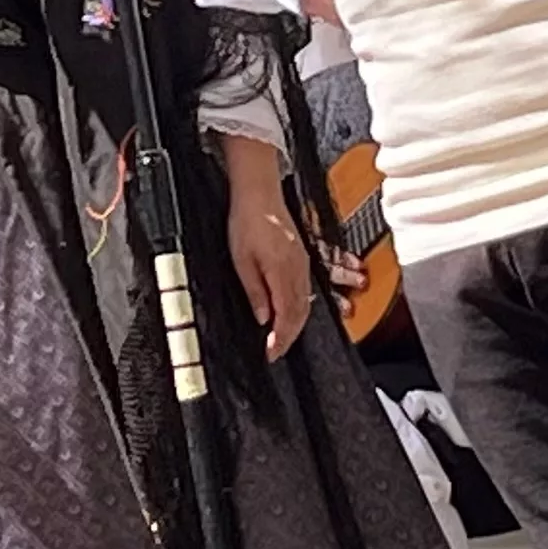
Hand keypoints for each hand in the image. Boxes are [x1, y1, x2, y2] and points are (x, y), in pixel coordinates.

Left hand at [226, 180, 314, 362]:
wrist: (259, 195)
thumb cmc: (247, 222)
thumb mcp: (242, 260)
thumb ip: (255, 291)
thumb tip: (263, 318)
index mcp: (282, 272)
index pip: (286, 316)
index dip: (280, 339)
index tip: (271, 353)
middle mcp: (298, 270)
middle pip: (300, 314)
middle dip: (289, 337)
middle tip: (275, 352)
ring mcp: (302, 264)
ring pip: (305, 303)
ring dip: (295, 325)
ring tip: (281, 338)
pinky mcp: (301, 258)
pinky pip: (305, 291)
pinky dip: (299, 308)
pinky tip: (289, 313)